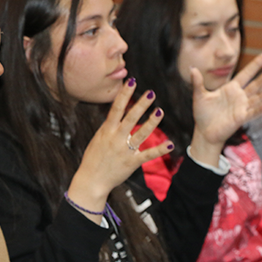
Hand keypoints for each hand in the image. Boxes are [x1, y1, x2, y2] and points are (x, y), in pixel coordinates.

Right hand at [67, 78, 172, 222]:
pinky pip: (148, 155)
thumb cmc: (93, 159)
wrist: (91, 181)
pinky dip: (160, 150)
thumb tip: (116, 114)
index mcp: (106, 131)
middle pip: (130, 118)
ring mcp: (124, 151)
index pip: (116, 108)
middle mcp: (116, 139)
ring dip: (152, 123)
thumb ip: (109, 128)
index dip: (124, 94)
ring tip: (160, 111)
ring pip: (141, 134)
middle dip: (141, 104)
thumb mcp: (98, 140)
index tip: (132, 81)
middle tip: (151, 92)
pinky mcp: (132, 163)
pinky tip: (170, 144)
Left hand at [189, 53, 261, 165]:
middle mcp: (239, 97)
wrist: (204, 132)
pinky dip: (260, 109)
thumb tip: (191, 68)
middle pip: (256, 84)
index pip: (246, 74)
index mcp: (231, 89)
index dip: (255, 65)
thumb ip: (197, 83)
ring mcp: (242, 107)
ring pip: (258, 97)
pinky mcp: (240, 118)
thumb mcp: (199, 96)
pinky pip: (252, 112)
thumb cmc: (203, 114)